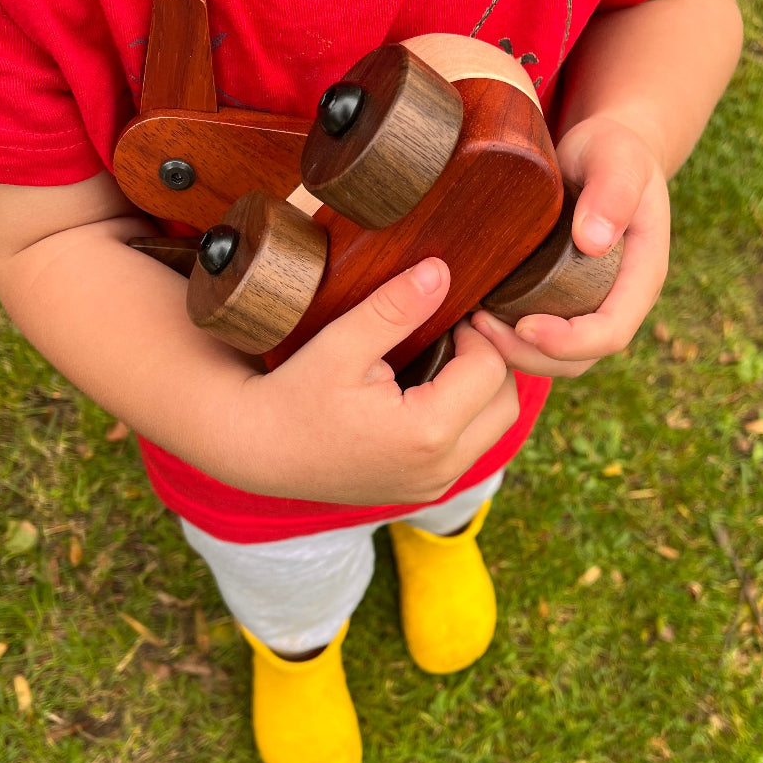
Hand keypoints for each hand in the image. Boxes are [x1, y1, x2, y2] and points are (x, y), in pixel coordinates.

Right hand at [225, 258, 518, 504]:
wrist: (256, 448)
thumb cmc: (293, 394)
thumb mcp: (342, 344)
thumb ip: (396, 307)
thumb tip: (442, 271)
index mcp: (426, 434)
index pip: (489, 369)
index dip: (477, 333)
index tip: (449, 314)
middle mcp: (439, 470)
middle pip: (505, 405)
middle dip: (491, 363)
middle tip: (457, 333)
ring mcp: (432, 486)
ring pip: (492, 430)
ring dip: (482, 391)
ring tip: (446, 357)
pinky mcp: (422, 491)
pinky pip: (467, 449)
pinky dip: (464, 417)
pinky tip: (431, 389)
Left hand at [471, 116, 669, 376]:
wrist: (598, 153)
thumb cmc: (611, 150)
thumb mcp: (617, 156)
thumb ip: (612, 190)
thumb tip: (594, 240)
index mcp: (640, 276)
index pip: (612, 331)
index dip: (570, 341)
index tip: (525, 326)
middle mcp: (616, 302)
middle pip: (577, 358)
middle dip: (528, 354)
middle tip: (479, 329)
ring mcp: (586, 308)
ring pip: (552, 358)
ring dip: (510, 352)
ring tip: (469, 326)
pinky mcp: (558, 306)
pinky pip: (534, 341)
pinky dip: (503, 340)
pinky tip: (469, 318)